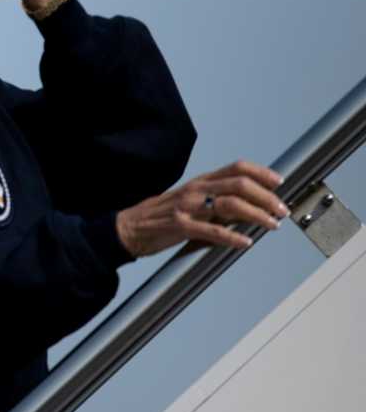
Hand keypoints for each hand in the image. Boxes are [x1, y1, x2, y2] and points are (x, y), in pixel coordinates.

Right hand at [115, 160, 288, 257]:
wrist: (130, 228)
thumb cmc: (162, 216)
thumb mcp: (190, 201)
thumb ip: (216, 201)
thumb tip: (248, 208)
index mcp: (200, 181)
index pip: (236, 168)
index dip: (261, 173)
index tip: (279, 182)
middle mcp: (196, 190)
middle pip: (239, 185)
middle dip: (267, 197)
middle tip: (282, 210)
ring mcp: (188, 207)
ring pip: (231, 205)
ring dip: (257, 215)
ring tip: (272, 225)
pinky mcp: (180, 226)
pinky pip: (212, 230)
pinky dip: (232, 237)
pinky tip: (245, 243)